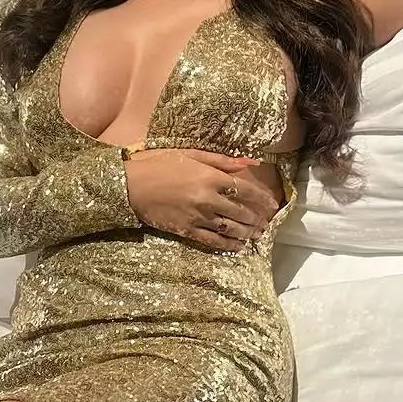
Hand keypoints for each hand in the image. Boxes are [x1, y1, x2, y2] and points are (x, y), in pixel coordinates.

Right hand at [123, 148, 281, 251]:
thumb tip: (251, 162)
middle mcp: (208, 198)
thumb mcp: (191, 154)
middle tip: (267, 223)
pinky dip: (229, 245)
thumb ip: (222, 160)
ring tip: (258, 235)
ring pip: (231, 228)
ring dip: (248, 233)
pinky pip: (213, 241)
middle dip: (258, 219)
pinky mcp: (187, 230)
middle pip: (242, 212)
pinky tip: (239, 246)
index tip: (273, 204)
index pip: (246, 190)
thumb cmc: (158, 164)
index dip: (262, 199)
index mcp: (211, 177)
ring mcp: (198, 217)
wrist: (129, 186)